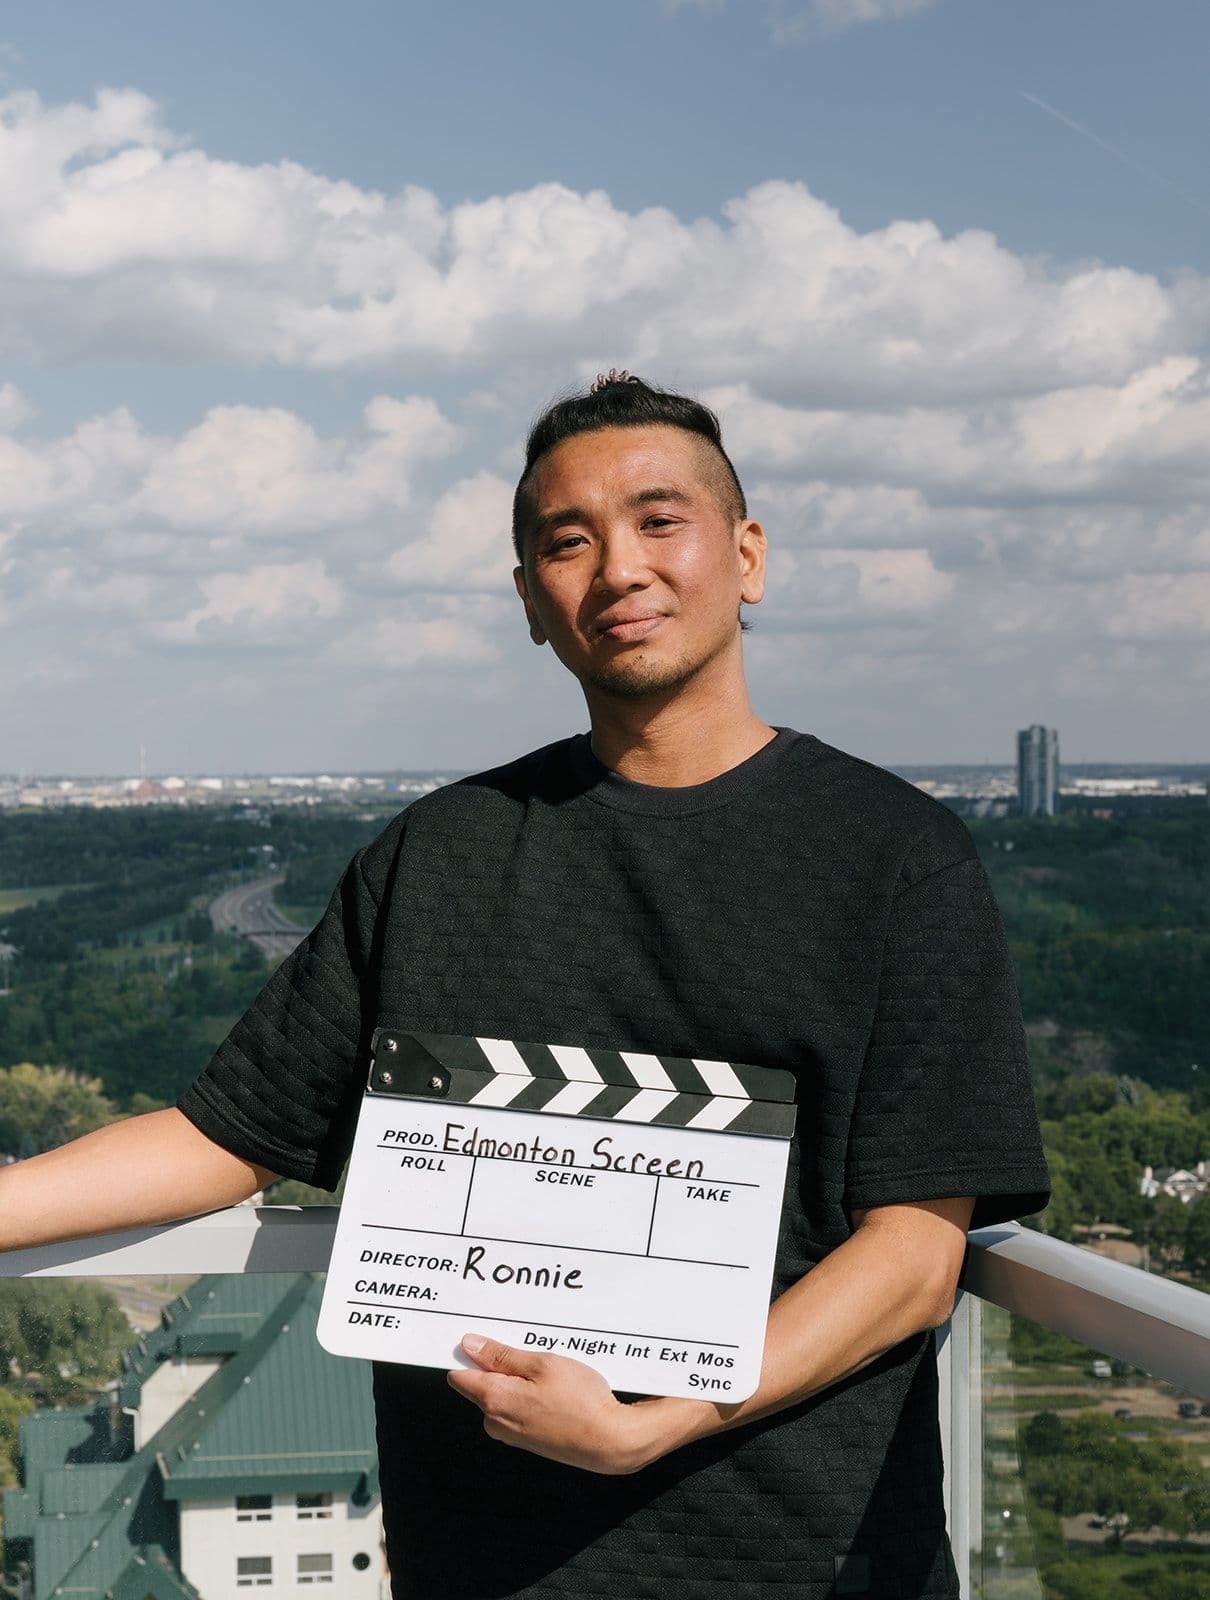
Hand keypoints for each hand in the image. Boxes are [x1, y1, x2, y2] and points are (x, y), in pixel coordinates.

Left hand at [446, 1333, 649, 1474]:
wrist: (609, 1441)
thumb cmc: (580, 1400)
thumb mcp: (541, 1364)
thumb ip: (501, 1356)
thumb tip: (469, 1346)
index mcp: (494, 1400)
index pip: (459, 1374)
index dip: (466, 1353)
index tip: (478, 1337)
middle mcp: (496, 1421)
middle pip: (481, 1383)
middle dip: (498, 1363)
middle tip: (530, 1350)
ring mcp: (511, 1434)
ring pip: (502, 1395)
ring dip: (517, 1379)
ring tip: (550, 1370)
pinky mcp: (527, 1440)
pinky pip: (517, 1408)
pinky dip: (529, 1395)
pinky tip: (555, 1389)